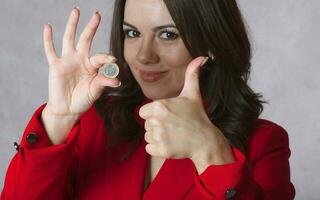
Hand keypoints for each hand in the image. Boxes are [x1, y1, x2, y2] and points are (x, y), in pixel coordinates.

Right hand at [43, 7, 120, 116]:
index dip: (106, 58)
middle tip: (97, 14)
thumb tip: (117, 81)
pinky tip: (48, 26)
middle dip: (91, 26)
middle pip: (86, 39)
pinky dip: (48, 39)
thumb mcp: (95, 91)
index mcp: (92, 66)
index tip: (113, 60)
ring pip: (69, 38)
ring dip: (72, 24)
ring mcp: (67, 61)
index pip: (100, 57)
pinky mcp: (56, 66)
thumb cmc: (83, 99)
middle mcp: (80, 59)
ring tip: (76, 10)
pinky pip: (50, 50)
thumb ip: (103, 83)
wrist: (68, 109)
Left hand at [139, 56, 235, 172]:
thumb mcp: (193, 94)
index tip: (168, 116)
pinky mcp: (160, 150)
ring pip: (148, 136)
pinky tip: (171, 143)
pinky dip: (158, 148)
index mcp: (160, 106)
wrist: (205, 140)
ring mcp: (159, 136)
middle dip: (157, 125)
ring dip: (158, 137)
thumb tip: (201, 57)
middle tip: (173, 126)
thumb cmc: (197, 116)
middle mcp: (156, 120)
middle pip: (146, 124)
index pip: (144, 111)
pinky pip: (149, 149)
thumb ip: (191, 75)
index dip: (154, 114)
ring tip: (173, 134)